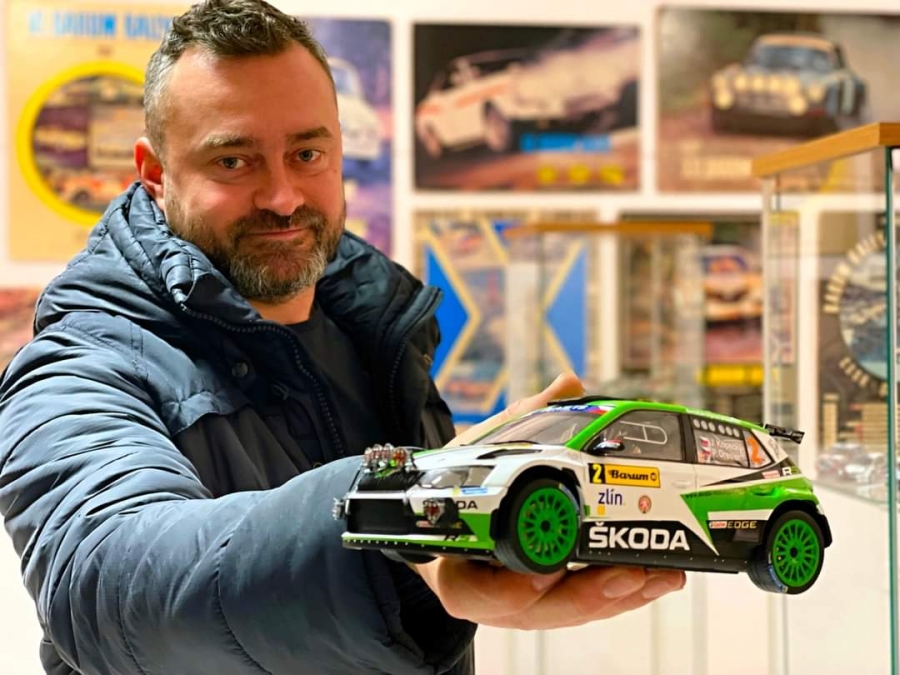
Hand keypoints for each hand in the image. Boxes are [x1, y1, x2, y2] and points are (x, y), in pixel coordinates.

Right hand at [419, 372, 684, 627]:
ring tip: (659, 576)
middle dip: (585, 596)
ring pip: (568, 611)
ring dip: (616, 598)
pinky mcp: (552, 598)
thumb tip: (569, 383)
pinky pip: (585, 604)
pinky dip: (621, 594)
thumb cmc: (466, 480)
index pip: (472, 592)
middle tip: (627, 574)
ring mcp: (522, 600)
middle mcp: (488, 590)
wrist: (454, 505)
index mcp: (455, 558)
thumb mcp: (483, 446)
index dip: (507, 590)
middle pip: (535, 611)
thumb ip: (526, 418)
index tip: (544, 574)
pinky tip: (658, 577)